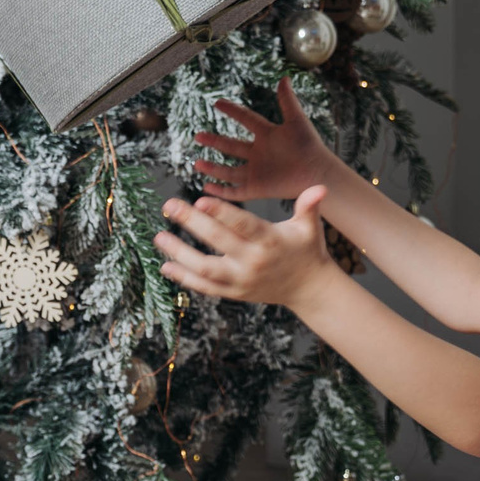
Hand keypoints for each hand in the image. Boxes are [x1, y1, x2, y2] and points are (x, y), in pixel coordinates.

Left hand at [154, 186, 342, 310]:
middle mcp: (253, 262)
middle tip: (169, 205)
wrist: (309, 289)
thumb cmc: (307, 250)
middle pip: (218, 242)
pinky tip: (165, 266)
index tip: (199, 199)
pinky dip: (184, 278)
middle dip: (191, 223)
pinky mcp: (233, 293)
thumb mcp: (310, 227)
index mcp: (270, 241)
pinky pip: (205, 287)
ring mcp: (241, 280)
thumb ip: (309, 206)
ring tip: (159, 237)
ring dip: (179, 253)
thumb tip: (320, 187)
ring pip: (205, 269)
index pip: (242, 225)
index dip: (221, 212)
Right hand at [192, 81, 337, 200]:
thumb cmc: (310, 146)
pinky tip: (206, 187)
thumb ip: (288, 101)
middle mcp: (259, 153)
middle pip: (231, 146)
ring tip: (197, 163)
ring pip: (229, 171)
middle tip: (198, 136)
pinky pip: (236, 191)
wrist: (318, 173)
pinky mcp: (257, 188)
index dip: (232, 111)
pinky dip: (221, 190)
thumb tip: (284, 77)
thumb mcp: (297, 120)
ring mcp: (257, 172)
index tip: (217, 103)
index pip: (246, 119)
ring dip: (213, 168)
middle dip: (214, 141)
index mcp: (267, 135)